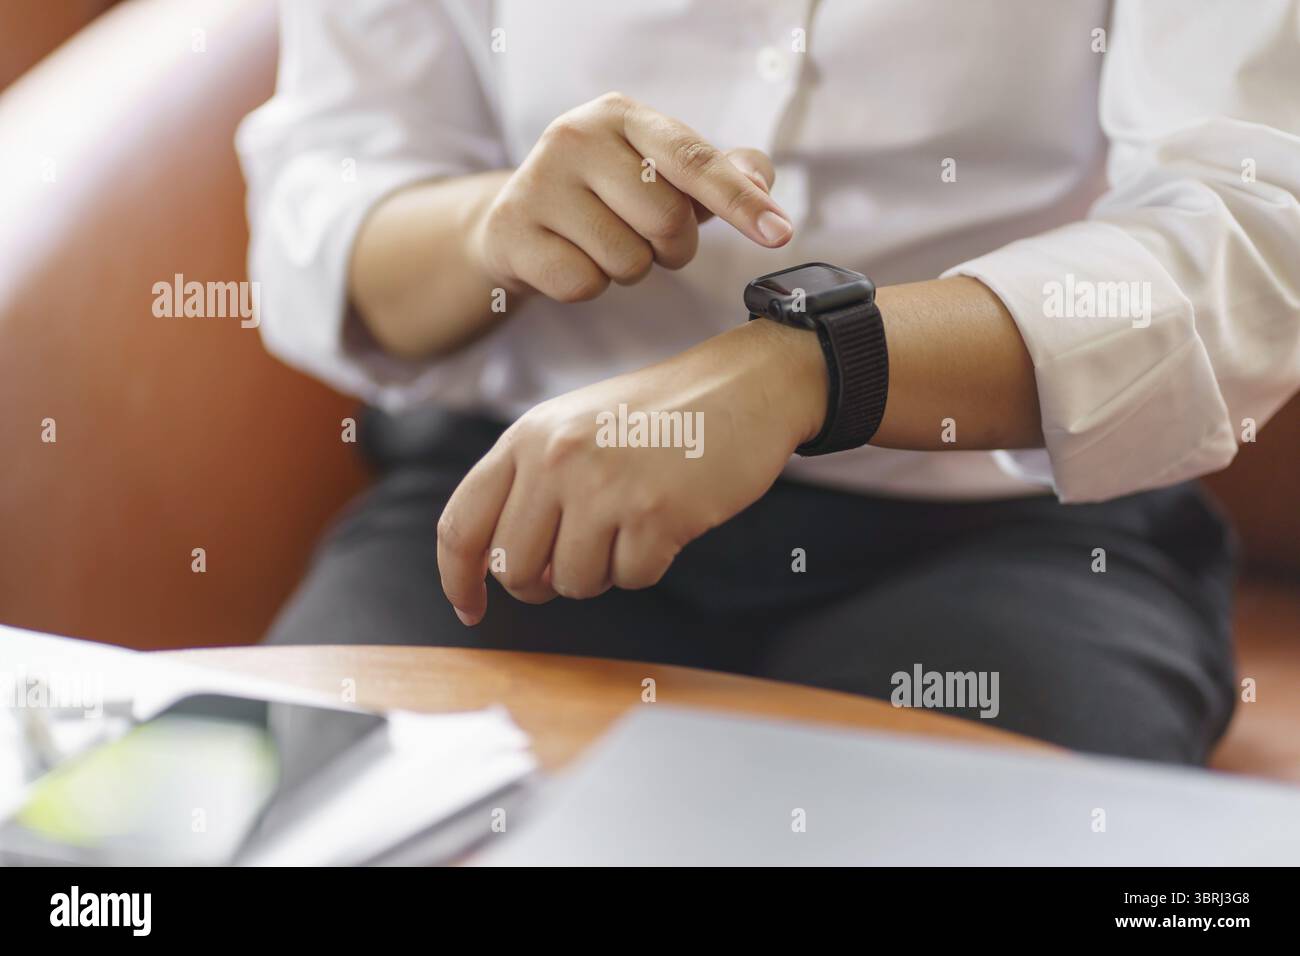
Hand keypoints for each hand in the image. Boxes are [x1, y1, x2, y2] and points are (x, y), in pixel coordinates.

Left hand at [436, 320, 826, 624]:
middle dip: (543, 584)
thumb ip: (527, 484)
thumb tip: (497, 569)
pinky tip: (665, 523)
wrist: (742, 387)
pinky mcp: (655, 513)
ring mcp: (605, 487)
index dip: (457, 579)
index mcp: (527, 438)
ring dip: (602, 572)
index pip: (461, 525)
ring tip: (629, 526)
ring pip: (573, 583)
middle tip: (579, 560)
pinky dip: (648, 565)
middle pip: (513, 570)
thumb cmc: (657, 416)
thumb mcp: (571, 428)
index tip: (470, 608)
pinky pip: (632, 579)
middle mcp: (556, 459)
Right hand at [468, 91, 792, 302]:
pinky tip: (570, 258)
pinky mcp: (513, 232)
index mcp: (621, 115)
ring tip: (602, 245)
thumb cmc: (605, 197)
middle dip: (671, 246)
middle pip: (666, 219)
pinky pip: (586, 284)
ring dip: (629, 269)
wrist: (517, 223)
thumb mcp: (660, 174)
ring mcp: (540, 183)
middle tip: (646, 237)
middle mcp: (576, 136)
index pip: (694, 159)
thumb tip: (763, 180)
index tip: (780, 233)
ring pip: (628, 260)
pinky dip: (590, 285)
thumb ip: (718, 174)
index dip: (741, 200)